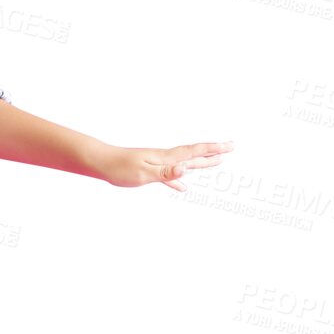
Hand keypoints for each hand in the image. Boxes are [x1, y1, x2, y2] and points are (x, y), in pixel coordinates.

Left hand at [101, 140, 233, 191]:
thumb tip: (186, 170)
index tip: (229, 147)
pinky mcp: (149, 171)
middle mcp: (165, 159)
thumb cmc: (120, 168)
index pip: (194, 153)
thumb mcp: (144, 174)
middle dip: (213, 153)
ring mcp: (158, 164)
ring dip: (201, 162)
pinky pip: (170, 176)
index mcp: (166, 159)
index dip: (212, 150)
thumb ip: (166, 173)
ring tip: (216, 161)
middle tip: (231, 148)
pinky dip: (179, 180)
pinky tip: (183, 187)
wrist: (102, 163)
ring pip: (185, 163)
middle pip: (194, 155)